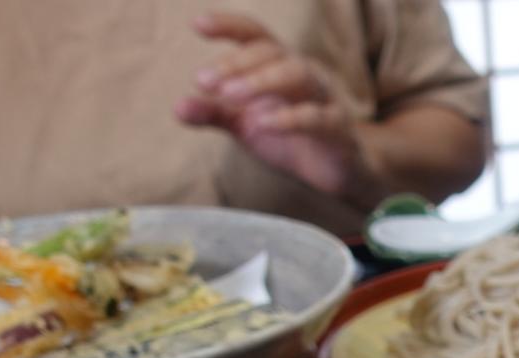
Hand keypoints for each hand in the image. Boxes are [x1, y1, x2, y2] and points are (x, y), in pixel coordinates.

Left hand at [175, 12, 375, 204]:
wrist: (340, 171)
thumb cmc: (292, 138)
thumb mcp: (246, 124)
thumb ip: (215, 113)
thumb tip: (178, 107)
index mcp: (278, 65)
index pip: (254, 35)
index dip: (229, 25)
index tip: (198, 25)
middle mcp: (303, 72)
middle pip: (271, 52)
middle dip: (236, 62)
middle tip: (203, 80)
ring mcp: (324, 97)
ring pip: (297, 74)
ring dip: (260, 80)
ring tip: (230, 94)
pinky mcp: (338, 128)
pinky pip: (316, 117)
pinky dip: (289, 119)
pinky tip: (263, 124)